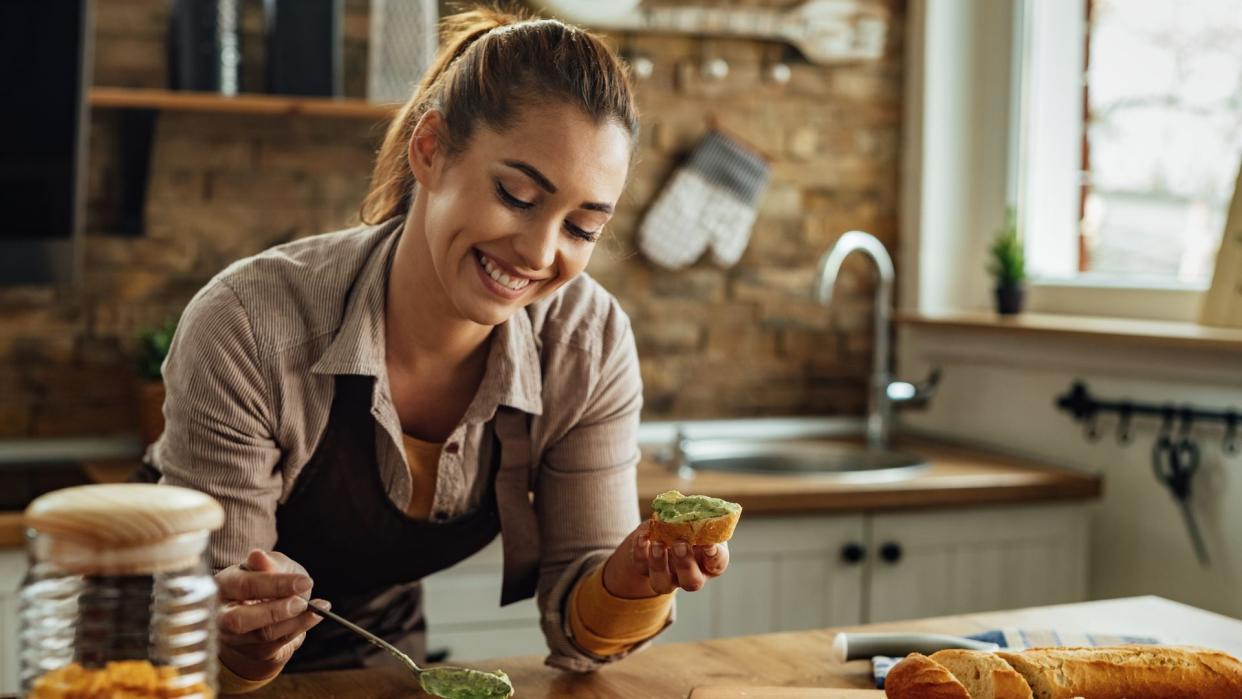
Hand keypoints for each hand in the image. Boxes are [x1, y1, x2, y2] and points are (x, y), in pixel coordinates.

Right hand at [214, 549, 328, 680]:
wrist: (265, 605)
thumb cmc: (267, 580)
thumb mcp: (270, 564)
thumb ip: (267, 562)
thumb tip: (257, 556)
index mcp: (223, 586)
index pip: (244, 586)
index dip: (275, 584)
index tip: (304, 582)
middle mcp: (221, 614)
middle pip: (240, 620)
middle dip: (275, 611)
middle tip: (302, 602)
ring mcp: (233, 637)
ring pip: (262, 635)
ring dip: (294, 622)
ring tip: (316, 609)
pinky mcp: (251, 651)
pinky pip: (276, 644)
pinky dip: (299, 629)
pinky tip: (313, 617)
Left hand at [602, 520, 730, 597]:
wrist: (661, 532)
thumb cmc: (688, 525)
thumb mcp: (697, 519)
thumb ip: (698, 516)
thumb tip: (697, 507)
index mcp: (709, 562)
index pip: (717, 564)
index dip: (714, 555)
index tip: (709, 543)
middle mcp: (690, 575)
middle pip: (691, 582)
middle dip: (685, 565)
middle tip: (679, 545)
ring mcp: (667, 576)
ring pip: (663, 583)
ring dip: (659, 564)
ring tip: (657, 543)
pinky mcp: (645, 570)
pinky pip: (641, 567)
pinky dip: (640, 552)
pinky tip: (642, 538)